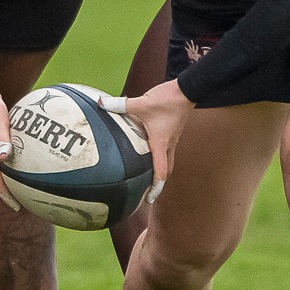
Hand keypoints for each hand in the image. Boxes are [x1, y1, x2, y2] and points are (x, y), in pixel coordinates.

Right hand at [0, 91, 19, 209]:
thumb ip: (2, 140)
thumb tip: (4, 158)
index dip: (5, 196)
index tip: (16, 207)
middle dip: (8, 192)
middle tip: (24, 202)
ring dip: (8, 181)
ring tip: (23, 189)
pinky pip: (0, 160)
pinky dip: (9, 168)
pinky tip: (21, 165)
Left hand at [121, 80, 193, 203]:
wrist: (188, 90)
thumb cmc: (167, 99)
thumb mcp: (141, 103)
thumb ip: (120, 105)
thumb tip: (101, 103)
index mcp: (161, 144)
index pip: (160, 172)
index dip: (156, 188)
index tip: (149, 199)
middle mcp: (168, 144)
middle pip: (166, 170)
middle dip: (158, 182)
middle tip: (147, 191)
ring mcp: (172, 138)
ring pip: (167, 160)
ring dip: (158, 168)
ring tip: (145, 172)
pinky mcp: (173, 131)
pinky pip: (166, 148)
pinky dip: (158, 154)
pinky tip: (146, 148)